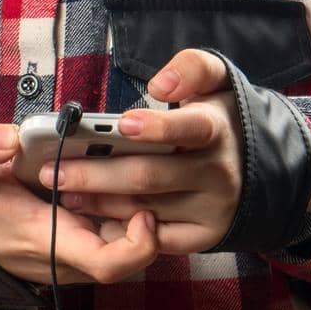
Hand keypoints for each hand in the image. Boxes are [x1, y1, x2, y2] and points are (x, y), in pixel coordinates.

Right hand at [0, 120, 158, 287]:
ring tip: (132, 169)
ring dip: (135, 210)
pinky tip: (116, 176)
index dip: (140, 243)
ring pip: (125, 242)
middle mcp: (69, 256)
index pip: (109, 264)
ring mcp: (75, 253)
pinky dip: (122, 209)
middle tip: (144, 173)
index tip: (145, 209)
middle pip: (130, 253)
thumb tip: (9, 138)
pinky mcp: (77, 246)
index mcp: (49, 241)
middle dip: (146, 215)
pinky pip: (113, 235)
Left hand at [40, 49, 243, 256]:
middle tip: (55, 170)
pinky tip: (91, 217)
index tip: (123, 124)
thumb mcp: (216, 79)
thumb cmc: (217, 115)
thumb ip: (192, 69)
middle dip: (97, 174)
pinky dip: (120, 229)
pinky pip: (155, 241)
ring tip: (63, 191)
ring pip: (145, 208)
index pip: (190, 128)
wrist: (255, 164)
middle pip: (149, 176)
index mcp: (216, 131)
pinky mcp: (203, 236)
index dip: (158, 127)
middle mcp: (217, 174)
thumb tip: (161, 85)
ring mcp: (211, 210)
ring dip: (99, 202)